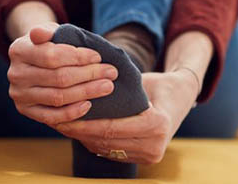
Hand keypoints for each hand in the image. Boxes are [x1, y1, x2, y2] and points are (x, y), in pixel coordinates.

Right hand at [7, 22, 118, 126]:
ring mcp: (19, 95)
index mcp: (19, 50)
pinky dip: (72, 112)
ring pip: (58, 97)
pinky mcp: (26, 111)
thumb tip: (39, 33)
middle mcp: (15, 74)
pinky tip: (89, 105)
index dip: (78, 57)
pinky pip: (52, 116)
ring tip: (107, 87)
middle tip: (111, 73)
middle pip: (58, 78)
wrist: (33, 61)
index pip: (52, 56)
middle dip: (89, 75)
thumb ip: (47, 31)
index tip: (99, 57)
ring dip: (86, 92)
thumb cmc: (48, 43)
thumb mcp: (48, 31)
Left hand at [54, 69, 199, 164]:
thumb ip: (122, 85)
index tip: (64, 114)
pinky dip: (93, 142)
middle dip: (78, 131)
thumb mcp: (144, 80)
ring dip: (82, 138)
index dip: (85, 123)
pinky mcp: (145, 159)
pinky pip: (112, 152)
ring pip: (106, 149)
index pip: (112, 127)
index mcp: (156, 125)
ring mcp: (150, 156)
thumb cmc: (161, 83)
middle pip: (106, 141)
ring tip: (62, 124)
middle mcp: (155, 145)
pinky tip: (77, 131)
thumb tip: (87, 79)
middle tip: (55, 120)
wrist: (182, 99)